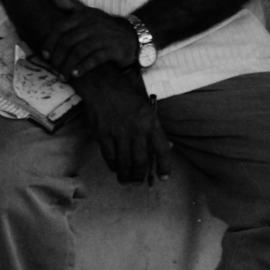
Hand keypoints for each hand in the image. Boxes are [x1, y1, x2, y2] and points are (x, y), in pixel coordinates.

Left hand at [42, 0, 140, 80]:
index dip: (50, 42)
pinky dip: (83, 67)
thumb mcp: (88, 13)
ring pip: (79, 51)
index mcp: (84, 16)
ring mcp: (104, 37)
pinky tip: (75, 74)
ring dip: (68, 65)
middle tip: (53, 68)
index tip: (45, 55)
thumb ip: (70, 6)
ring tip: (62, 76)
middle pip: (68, 41)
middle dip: (58, 57)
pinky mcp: (114, 49)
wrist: (132, 36)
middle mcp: (93, 25)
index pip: (61, 28)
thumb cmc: (103, 27)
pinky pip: (95, 59)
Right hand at [76, 65, 172, 184]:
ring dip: (125, 174)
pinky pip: (109, 155)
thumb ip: (154, 129)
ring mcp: (118, 132)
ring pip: (124, 161)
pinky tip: (114, 167)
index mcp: (151, 123)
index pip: (162, 150)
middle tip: (137, 182)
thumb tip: (166, 147)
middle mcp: (136, 129)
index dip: (164, 166)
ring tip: (125, 180)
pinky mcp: (102, 133)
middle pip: (141, 160)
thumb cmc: (127, 98)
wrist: (103, 86)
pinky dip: (112, 164)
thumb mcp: (147, 110)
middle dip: (139, 176)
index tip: (163, 178)